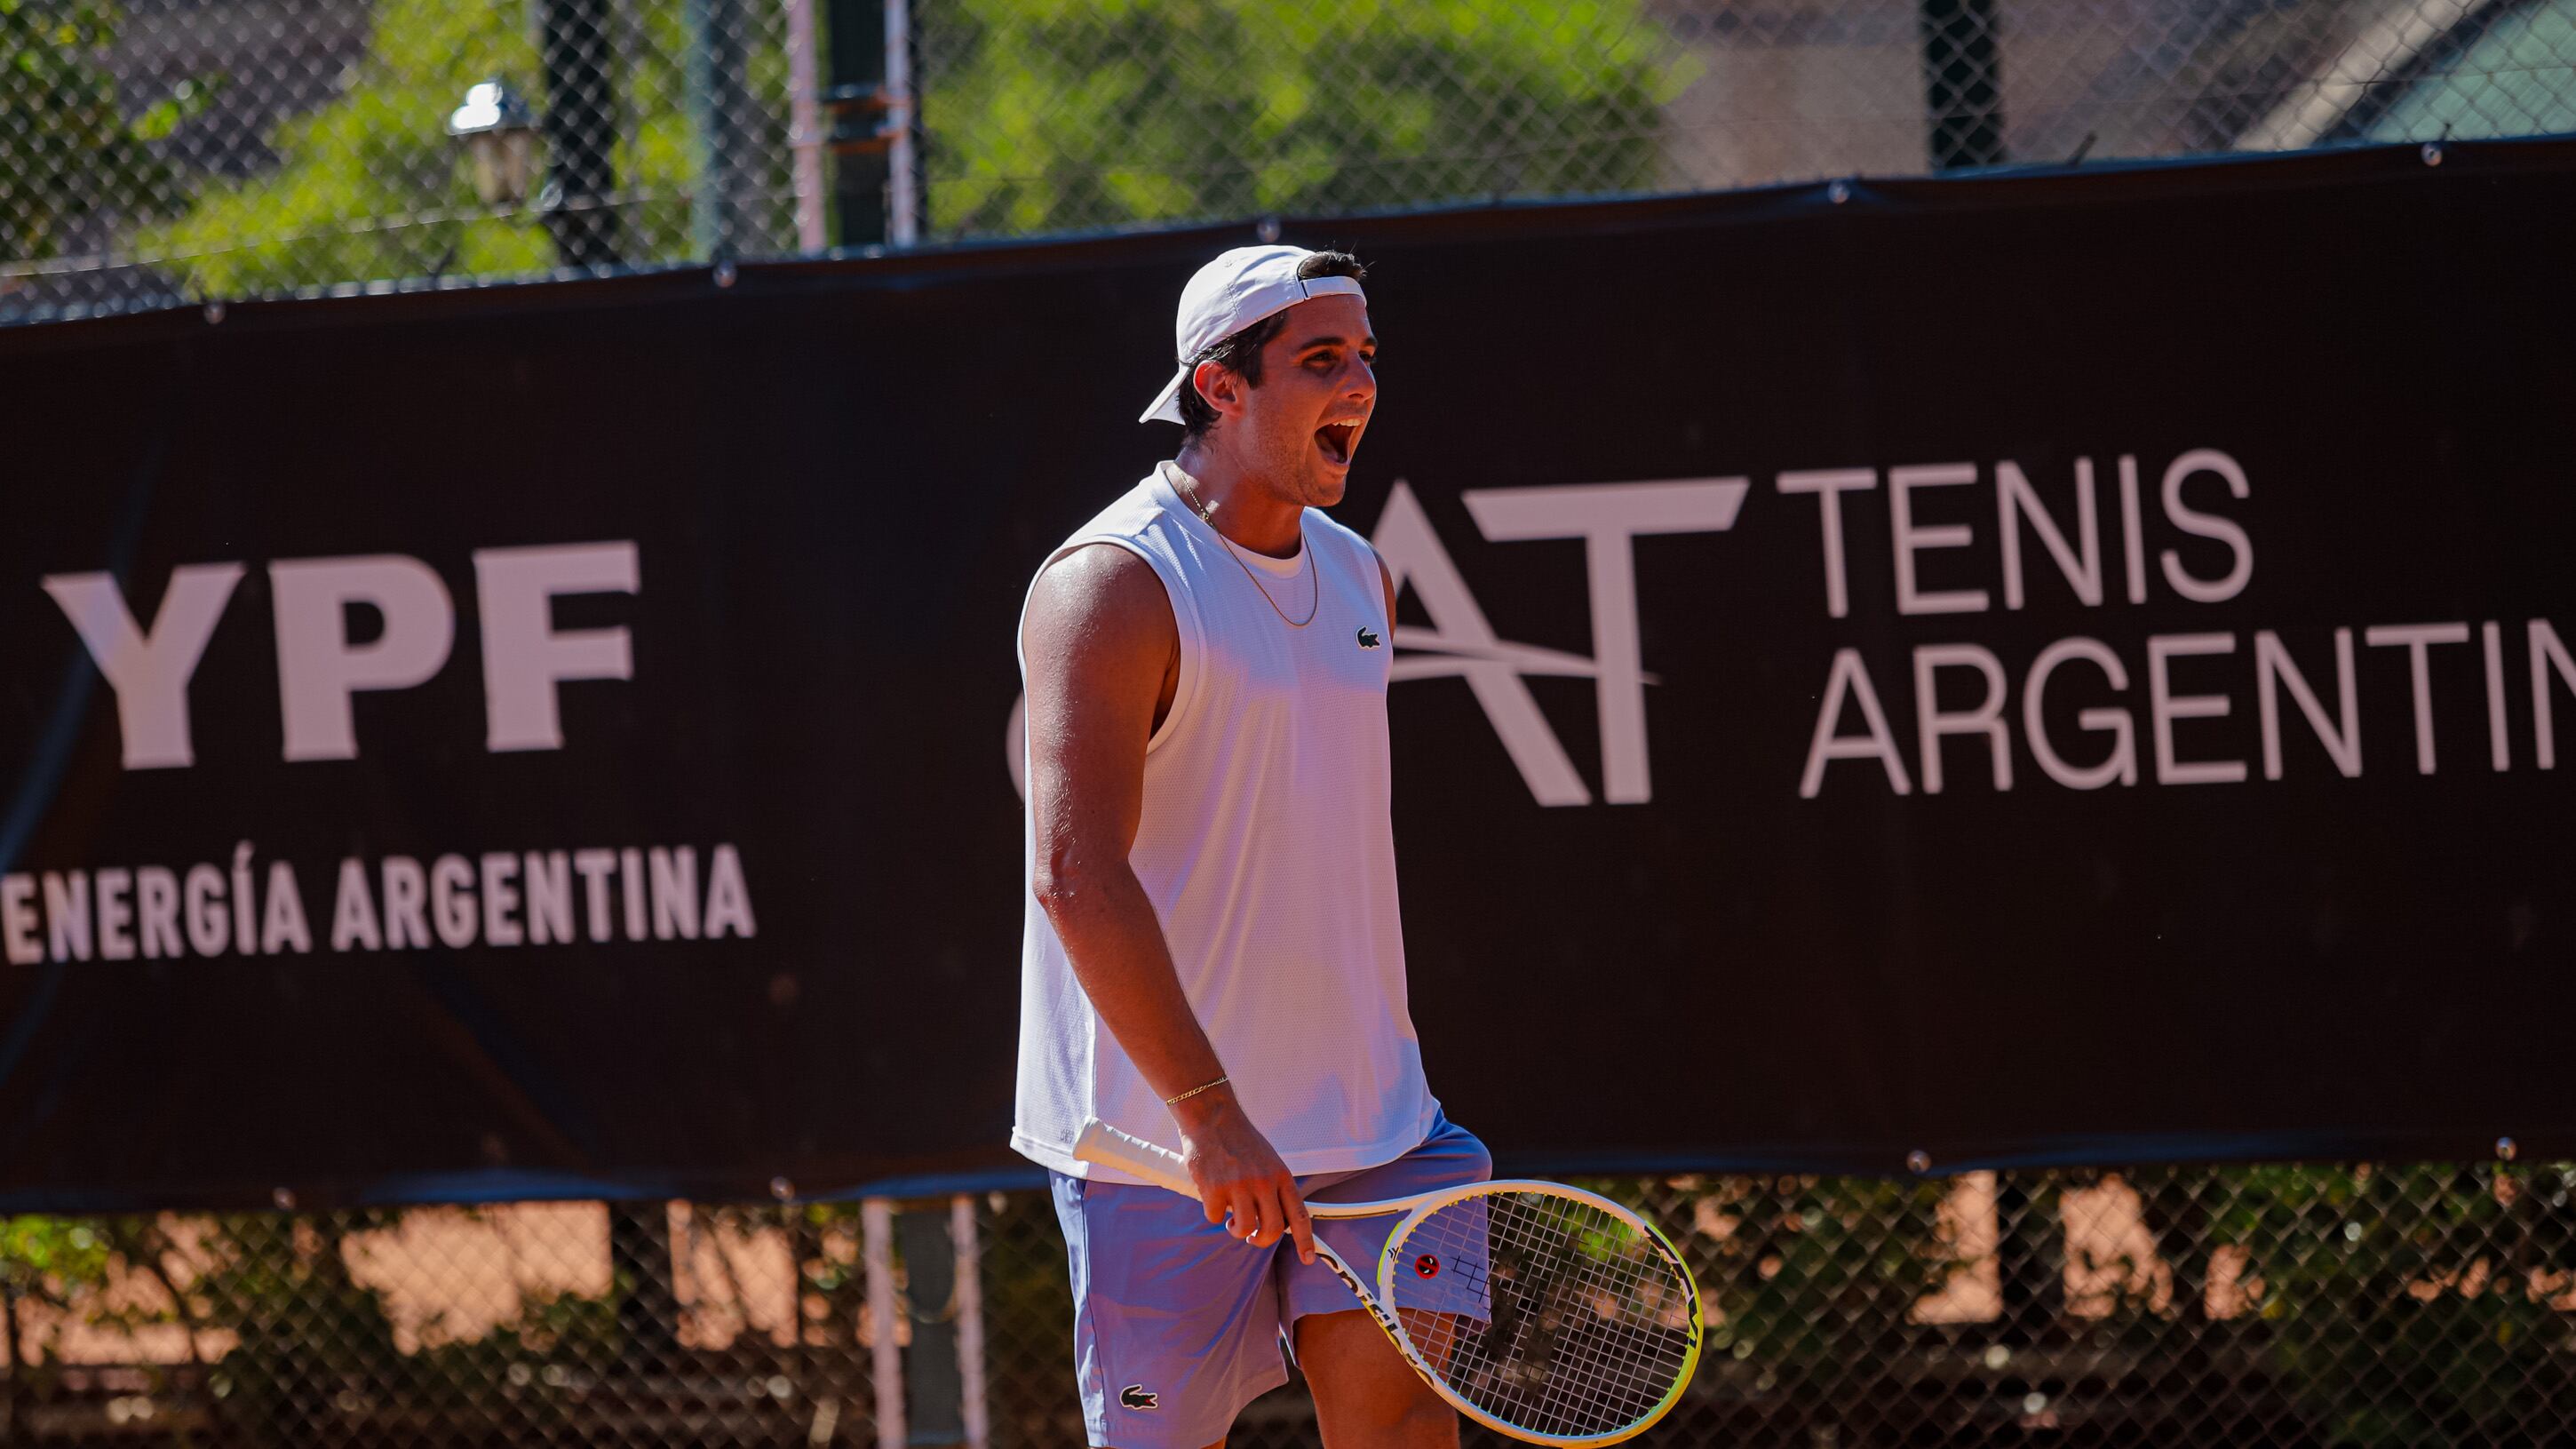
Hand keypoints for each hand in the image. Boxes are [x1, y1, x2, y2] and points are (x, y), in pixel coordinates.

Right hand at [1172, 1090, 1314, 1264]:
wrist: (1211, 1116)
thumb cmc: (1240, 1140)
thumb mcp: (1268, 1160)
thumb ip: (1274, 1188)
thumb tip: (1274, 1223)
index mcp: (1281, 1175)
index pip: (1298, 1214)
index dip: (1305, 1240)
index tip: (1308, 1259)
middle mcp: (1263, 1182)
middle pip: (1270, 1229)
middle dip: (1260, 1240)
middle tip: (1252, 1237)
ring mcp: (1239, 1186)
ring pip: (1243, 1229)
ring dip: (1235, 1229)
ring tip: (1230, 1219)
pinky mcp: (1214, 1188)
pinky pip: (1215, 1217)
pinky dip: (1213, 1211)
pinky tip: (1211, 1194)